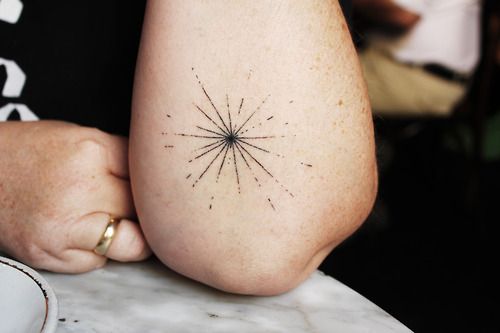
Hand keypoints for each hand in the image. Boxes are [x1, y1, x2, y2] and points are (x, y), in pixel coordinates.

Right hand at [0, 121, 150, 272]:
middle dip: (144, 209)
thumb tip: (157, 178)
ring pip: (132, 242)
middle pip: (144, 208)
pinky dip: (99, 251)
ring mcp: (65, 224)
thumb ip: (118, 157)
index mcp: (92, 149)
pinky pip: (99, 261)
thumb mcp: (80, 136)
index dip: (152, 182)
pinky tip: (84, 234)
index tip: (150, 186)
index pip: (148, 173)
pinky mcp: (51, 252)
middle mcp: (81, 187)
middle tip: (131, 205)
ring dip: (132, 237)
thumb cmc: (34, 153)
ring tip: (116, 223)